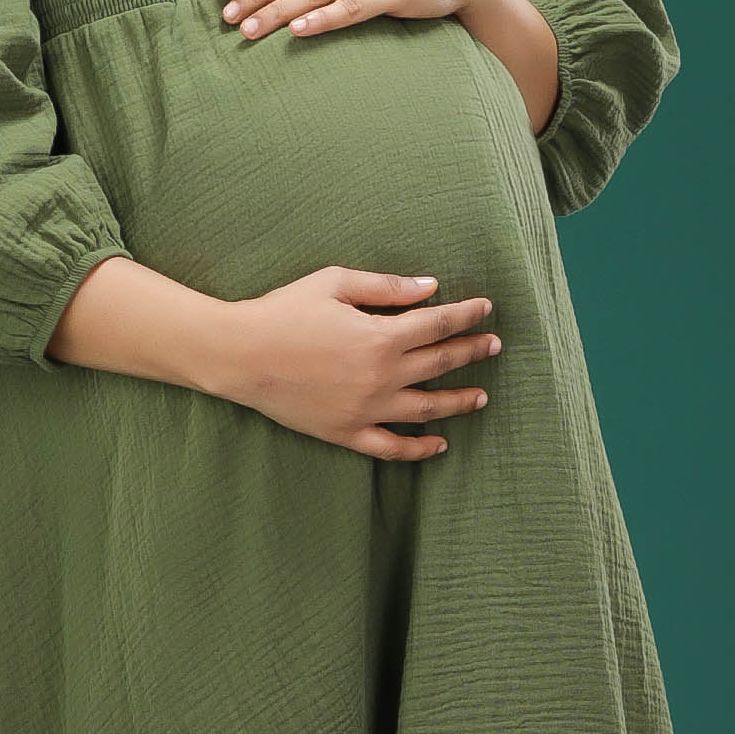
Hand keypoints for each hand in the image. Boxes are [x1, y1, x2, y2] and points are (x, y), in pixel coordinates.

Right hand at [204, 266, 500, 461]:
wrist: (240, 355)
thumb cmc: (284, 311)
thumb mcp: (335, 284)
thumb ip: (387, 287)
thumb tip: (431, 287)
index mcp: (381, 336)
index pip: (440, 324)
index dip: (466, 315)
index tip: (485, 309)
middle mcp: (381, 376)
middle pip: (441, 363)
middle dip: (472, 351)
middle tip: (494, 345)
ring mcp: (367, 409)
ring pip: (427, 409)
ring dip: (459, 402)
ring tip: (480, 396)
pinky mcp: (347, 433)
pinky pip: (392, 448)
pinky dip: (420, 449)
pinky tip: (439, 444)